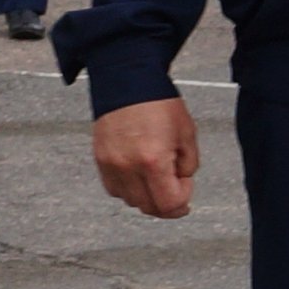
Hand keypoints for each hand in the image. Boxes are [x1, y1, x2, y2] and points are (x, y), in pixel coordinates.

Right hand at [91, 96, 198, 217]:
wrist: (127, 80)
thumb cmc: (158, 102)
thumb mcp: (187, 134)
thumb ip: (188, 165)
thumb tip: (180, 181)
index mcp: (153, 161)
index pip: (169, 204)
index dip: (183, 201)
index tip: (186, 186)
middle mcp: (128, 167)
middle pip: (149, 207)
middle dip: (166, 202)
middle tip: (174, 186)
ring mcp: (111, 165)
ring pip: (130, 201)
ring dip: (146, 196)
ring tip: (155, 175)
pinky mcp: (100, 159)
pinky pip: (114, 188)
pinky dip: (128, 188)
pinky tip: (138, 173)